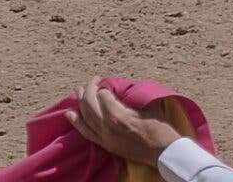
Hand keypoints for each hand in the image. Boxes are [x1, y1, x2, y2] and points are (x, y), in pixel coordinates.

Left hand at [65, 77, 181, 166]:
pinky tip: (70, 113)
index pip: (103, 94)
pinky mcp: (105, 144)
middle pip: (90, 103)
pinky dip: (77, 122)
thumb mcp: (148, 105)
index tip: (109, 82)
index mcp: (118, 114)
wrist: (162, 152)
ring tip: (78, 90)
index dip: (105, 85)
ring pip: (85, 117)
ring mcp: (104, 137)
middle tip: (94, 80)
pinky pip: (86, 132)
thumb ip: (132, 95)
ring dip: (80, 101)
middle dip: (89, 89)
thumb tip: (122, 85)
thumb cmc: (159, 126)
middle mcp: (107, 126)